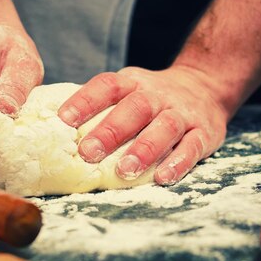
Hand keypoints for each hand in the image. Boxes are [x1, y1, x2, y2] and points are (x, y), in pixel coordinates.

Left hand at [58, 66, 227, 184]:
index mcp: (134, 83)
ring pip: (165, 127)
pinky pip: (193, 147)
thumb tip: (53, 129)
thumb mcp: (130, 89)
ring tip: (124, 170)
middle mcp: (158, 95)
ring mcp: (183, 113)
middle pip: (135, 107)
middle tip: (88, 153)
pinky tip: (163, 178)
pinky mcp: (205, 132)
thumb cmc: (153, 97)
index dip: (85, 100)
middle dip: (111, 130)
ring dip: (144, 149)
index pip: (108, 86)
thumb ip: (102, 105)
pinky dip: (179, 162)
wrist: (206, 85)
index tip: (63, 120)